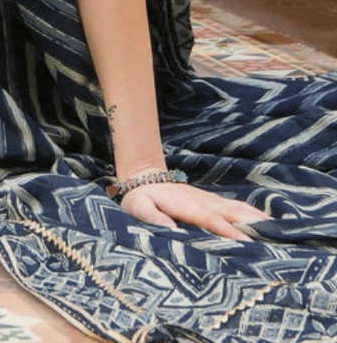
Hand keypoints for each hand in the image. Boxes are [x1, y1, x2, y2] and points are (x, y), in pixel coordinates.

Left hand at [120, 181, 268, 239]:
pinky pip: (235, 207)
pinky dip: (252, 213)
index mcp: (187, 206)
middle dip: (253, 223)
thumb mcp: (138, 207)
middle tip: (275, 237)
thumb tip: (169, 229)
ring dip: (257, 217)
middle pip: (232, 212)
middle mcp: (203, 201)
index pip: (211, 220)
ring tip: (278, 230)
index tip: (246, 243)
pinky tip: (264, 221)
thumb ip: (152, 217)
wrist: (143, 175)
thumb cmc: (140, 197)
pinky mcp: (211, 200)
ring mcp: (209, 199)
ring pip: (237, 208)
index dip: (228, 231)